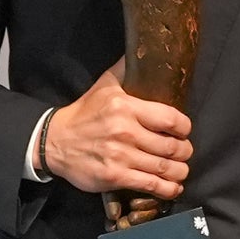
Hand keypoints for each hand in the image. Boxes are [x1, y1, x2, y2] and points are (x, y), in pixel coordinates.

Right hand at [42, 61, 192, 199]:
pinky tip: (173, 187)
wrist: (54, 142)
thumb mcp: (104, 86)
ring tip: (181, 170)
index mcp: (125, 107)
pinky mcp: (115, 177)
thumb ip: (125, 69)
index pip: (170, 119)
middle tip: (184, 152)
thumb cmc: (84, 113)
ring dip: (180, 171)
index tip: (184, 131)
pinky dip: (167, 189)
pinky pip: (151, 185)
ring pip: (165, 168)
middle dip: (185, 151)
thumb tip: (143, 49)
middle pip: (172, 146)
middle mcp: (125, 132)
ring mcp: (120, 156)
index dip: (184, 128)